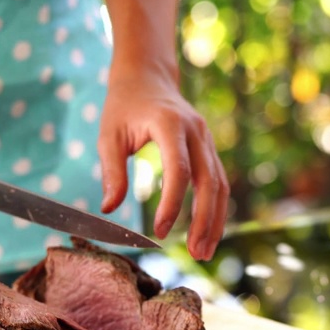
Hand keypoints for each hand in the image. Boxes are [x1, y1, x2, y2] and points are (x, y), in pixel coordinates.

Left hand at [97, 68, 228, 260]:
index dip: (172, 205)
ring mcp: (207, 139)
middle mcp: (196, 131)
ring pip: (220, 184)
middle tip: (196, 254)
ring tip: (204, 252)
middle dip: (204, 220)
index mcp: (170, 124)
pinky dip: (215, 208)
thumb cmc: (123, 105)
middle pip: (209, 182)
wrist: (147, 76)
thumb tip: (109, 209)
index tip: (159, 232)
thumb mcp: (109, 134)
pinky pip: (218, 181)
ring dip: (215, 220)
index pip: (179, 171)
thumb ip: (112, 171)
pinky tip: (207, 232)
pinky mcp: (209, 148)